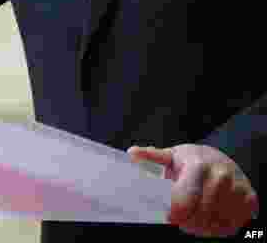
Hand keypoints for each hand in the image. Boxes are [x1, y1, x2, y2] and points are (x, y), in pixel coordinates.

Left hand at [129, 143, 258, 236]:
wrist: (223, 160)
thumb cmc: (191, 161)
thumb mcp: (171, 156)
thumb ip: (152, 157)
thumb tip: (132, 153)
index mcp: (199, 164)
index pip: (186, 199)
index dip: (175, 213)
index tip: (168, 217)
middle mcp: (222, 175)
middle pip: (201, 214)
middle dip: (187, 221)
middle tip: (179, 220)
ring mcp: (239, 187)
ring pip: (217, 222)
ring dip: (202, 227)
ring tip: (192, 220)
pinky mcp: (250, 199)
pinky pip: (233, 224)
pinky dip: (219, 228)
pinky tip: (209, 220)